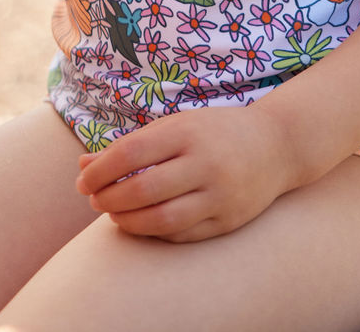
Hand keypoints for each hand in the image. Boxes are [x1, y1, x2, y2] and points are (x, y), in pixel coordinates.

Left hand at [75, 103, 293, 242]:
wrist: (276, 145)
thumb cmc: (214, 132)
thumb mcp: (175, 126)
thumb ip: (131, 145)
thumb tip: (83, 164)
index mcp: (187, 131)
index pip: (130, 154)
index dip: (100, 171)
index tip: (82, 181)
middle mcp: (204, 162)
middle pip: (143, 190)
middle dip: (109, 199)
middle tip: (94, 200)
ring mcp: (219, 194)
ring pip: (162, 220)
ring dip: (129, 222)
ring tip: (114, 214)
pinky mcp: (229, 220)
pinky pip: (183, 234)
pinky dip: (156, 233)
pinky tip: (143, 224)